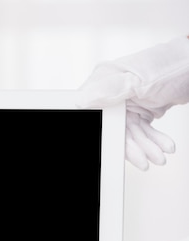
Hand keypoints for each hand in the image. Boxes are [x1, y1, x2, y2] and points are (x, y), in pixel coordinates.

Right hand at [77, 35, 188, 170]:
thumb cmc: (171, 65)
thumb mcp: (139, 80)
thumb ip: (109, 91)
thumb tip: (82, 100)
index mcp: (105, 82)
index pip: (95, 112)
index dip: (101, 131)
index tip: (108, 148)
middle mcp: (113, 93)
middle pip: (113, 127)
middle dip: (132, 146)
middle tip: (143, 161)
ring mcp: (127, 102)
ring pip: (130, 132)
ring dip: (146, 146)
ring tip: (158, 156)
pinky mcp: (141, 109)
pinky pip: (142, 129)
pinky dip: (153, 139)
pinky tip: (162, 146)